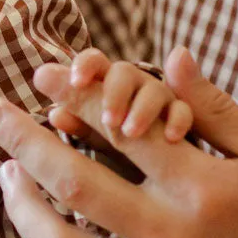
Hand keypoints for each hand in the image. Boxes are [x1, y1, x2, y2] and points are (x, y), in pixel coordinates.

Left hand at [0, 45, 237, 237]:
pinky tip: (33, 223)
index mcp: (207, 190)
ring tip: (6, 171)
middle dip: (22, 139)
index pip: (119, 131)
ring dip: (20, 205)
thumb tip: (169, 57)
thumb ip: (213, 108)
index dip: (72, 97)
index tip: (38, 76)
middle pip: (74, 183)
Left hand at [44, 48, 193, 143]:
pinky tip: (170, 137)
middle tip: (107, 120)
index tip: (76, 81)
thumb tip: (54, 113)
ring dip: (141, 109)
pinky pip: (183, 111)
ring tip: (130, 132)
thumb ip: (84, 125)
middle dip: (114, 93)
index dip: (85, 66)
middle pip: (123, 72)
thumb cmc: (122, 154)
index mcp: (106, 86)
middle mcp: (133, 88)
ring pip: (153, 90)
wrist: (162, 174)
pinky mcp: (183, 118)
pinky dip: (177, 120)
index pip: (94, 63)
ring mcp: (160, 100)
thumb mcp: (101, 141)